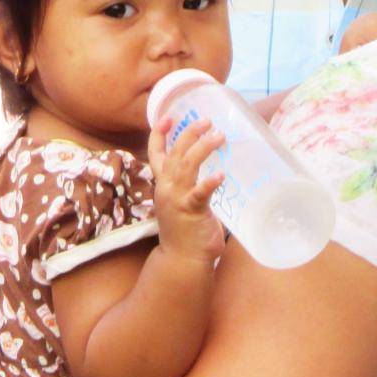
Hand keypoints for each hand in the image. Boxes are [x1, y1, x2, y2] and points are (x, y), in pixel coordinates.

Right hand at [149, 113, 224, 263]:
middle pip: (174, 154)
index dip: (159, 134)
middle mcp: (166, 189)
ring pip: (186, 166)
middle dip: (189, 134)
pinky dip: (210, 182)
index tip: (168, 116)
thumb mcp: (183, 203)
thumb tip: (214, 170)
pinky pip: (200, 193)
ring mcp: (177, 199)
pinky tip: (220, 174)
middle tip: (206, 121)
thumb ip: (191, 187)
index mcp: (163, 185)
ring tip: (218, 136)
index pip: (156, 154)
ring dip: (202, 149)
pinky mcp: (191, 211)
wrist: (183, 260)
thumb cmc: (187, 232)